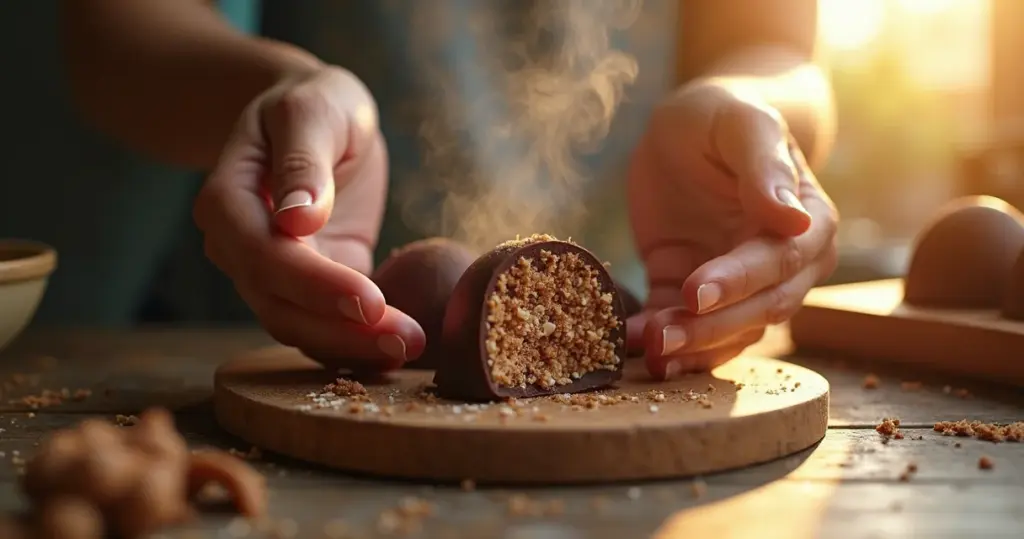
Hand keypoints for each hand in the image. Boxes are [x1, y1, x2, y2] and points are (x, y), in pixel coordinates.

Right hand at [193, 66, 423, 369]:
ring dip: (353, 346)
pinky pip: (325, 324)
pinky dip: (357, 343)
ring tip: (412, 346)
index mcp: (226, 201)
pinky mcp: (309, 286)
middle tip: (407, 340)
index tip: (372, 301)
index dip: (316, 286)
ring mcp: (269, 273)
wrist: (316, 120)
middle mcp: (237, 248)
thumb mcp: (313, 110)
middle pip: (279, 306)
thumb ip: (302, 161)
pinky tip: (397, 350)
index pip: (265, 256)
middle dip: (342, 330)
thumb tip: (298, 219)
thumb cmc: (314, 104)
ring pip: (300, 326)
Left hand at [627, 79, 837, 378]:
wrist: (685, 130)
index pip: (780, 262)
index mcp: (808, 222)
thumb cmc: (722, 115)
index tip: (697, 291)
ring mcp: (738, 285)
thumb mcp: (742, 123)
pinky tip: (632, 343)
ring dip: (688, 348)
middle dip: (710, 329)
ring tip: (647, 351)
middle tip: (664, 337)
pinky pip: (681, 325)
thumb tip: (794, 220)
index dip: (739, 282)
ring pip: (725, 332)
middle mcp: (784, 265)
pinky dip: (661, 342)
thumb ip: (765, 165)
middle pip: (757, 311)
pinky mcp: (691, 291)